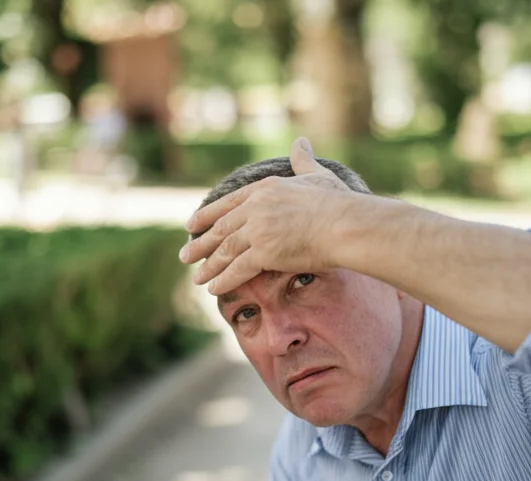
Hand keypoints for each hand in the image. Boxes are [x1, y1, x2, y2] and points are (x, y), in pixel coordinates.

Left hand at [178, 137, 357, 294]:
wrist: (345, 225)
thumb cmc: (338, 203)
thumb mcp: (318, 175)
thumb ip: (304, 161)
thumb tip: (301, 142)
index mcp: (265, 189)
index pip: (229, 203)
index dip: (208, 216)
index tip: (191, 225)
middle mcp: (256, 208)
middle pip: (221, 228)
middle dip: (201, 244)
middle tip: (185, 255)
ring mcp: (258, 230)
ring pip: (225, 250)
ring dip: (209, 265)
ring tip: (196, 278)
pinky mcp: (264, 252)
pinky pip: (238, 269)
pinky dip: (224, 280)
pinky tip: (213, 288)